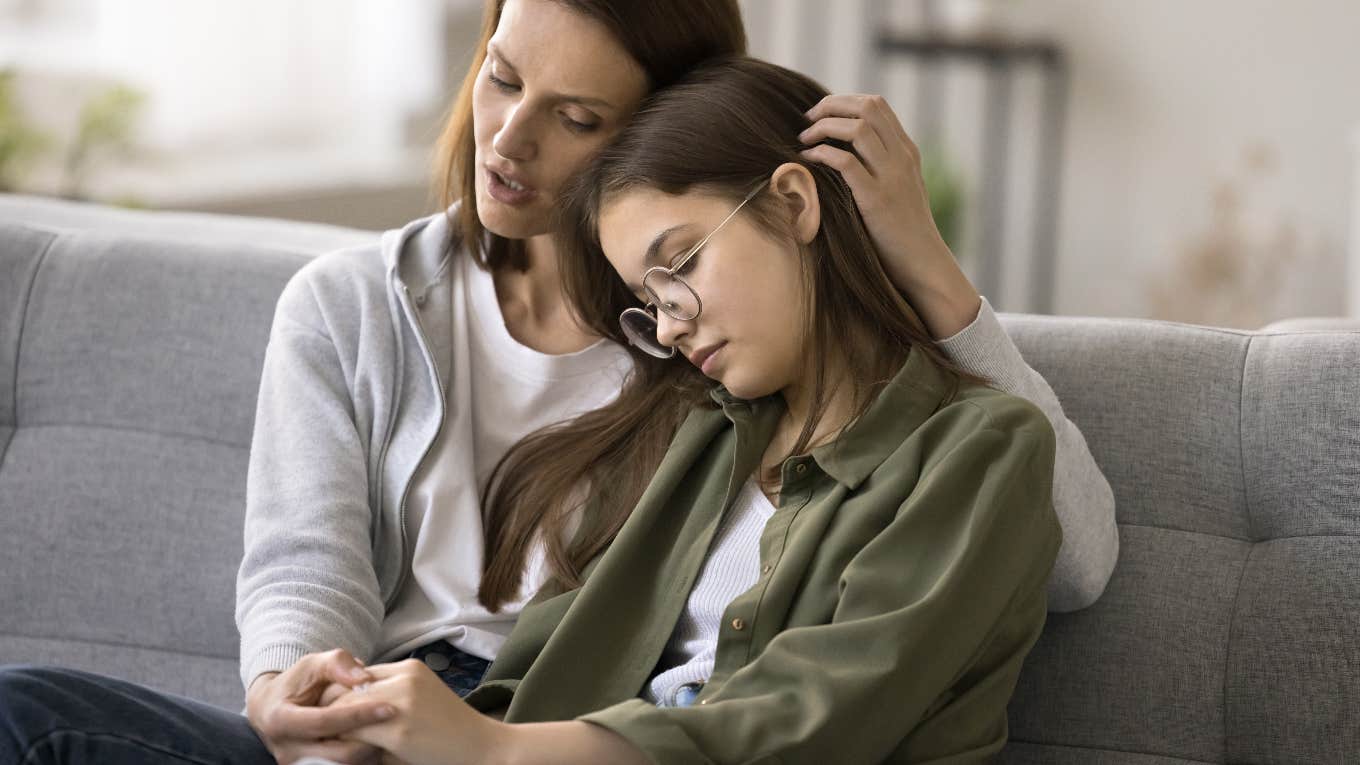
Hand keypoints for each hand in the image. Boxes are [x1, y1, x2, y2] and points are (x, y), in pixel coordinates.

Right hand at [245, 648, 393, 764]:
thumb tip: (364, 677)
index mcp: (281, 720)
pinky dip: (363, 758)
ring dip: (370, 752)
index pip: (325, 722)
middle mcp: (287, 749)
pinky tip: (378, 742)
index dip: (358, 715)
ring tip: (390, 733)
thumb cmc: (295, 684)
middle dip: (371, 739)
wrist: (271, 709)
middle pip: (338, 753)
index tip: (389, 707)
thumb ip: (337, 664)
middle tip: (397, 724)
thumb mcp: (312, 665)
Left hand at [333, 659, 506, 764]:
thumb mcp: (421, 700)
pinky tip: (344, 754)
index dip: (340, 695)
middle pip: (346, 688)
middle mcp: (405, 677)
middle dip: (329, 710)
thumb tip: (349, 711)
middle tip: (320, 731)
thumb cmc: (450, 731)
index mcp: (410, 668)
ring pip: (345, 709)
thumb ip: (390, 697)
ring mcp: (402, 701)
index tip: (331, 716)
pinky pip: (355, 733)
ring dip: (334, 728)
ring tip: (327, 743)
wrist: (483, 747)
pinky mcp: (399, 729)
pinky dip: (344, 744)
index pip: (357, 674)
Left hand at [800, 93, 981, 338]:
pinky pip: (846, 162)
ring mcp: (892, 176)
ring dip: (824, 127)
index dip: (844, 101)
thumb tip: (844, 153)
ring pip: (857, 128)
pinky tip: (808, 161)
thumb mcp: (899, 190)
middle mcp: (902, 157)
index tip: (821, 114)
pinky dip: (822, 154)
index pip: (877, 105)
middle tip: (807, 120)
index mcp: (906, 151)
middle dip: (831, 106)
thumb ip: (881, 168)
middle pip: (867, 107)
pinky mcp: (877, 199)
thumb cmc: (903, 232)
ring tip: (804, 140)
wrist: (924, 263)